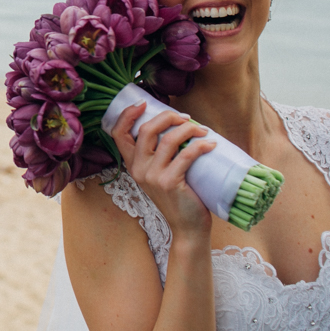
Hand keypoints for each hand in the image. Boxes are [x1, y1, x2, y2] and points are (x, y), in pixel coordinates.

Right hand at [111, 102, 216, 237]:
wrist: (187, 227)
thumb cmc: (178, 197)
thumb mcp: (159, 174)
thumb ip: (159, 155)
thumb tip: (177, 125)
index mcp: (132, 164)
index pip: (118, 133)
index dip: (127, 115)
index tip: (143, 103)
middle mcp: (138, 169)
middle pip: (146, 130)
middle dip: (168, 117)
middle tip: (186, 118)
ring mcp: (152, 176)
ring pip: (168, 139)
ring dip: (189, 129)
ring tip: (203, 131)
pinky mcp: (170, 182)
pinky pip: (186, 155)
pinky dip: (201, 146)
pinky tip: (211, 145)